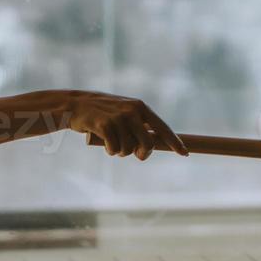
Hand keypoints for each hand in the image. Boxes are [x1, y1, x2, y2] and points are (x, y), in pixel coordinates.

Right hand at [67, 90, 188, 160]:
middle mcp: (133, 111)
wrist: (76, 105)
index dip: (175, 142)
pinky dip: (110, 150)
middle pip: (148, 144)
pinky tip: (104, 143)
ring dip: (120, 152)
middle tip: (135, 155)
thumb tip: (149, 149)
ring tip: (111, 143)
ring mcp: (119, 118)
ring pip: (129, 149)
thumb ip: (138, 127)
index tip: (184, 153)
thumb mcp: (124, 114)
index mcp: (141, 107)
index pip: (162, 128)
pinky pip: (114, 149)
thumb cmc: (102, 113)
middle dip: (141, 154)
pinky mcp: (105, 125)